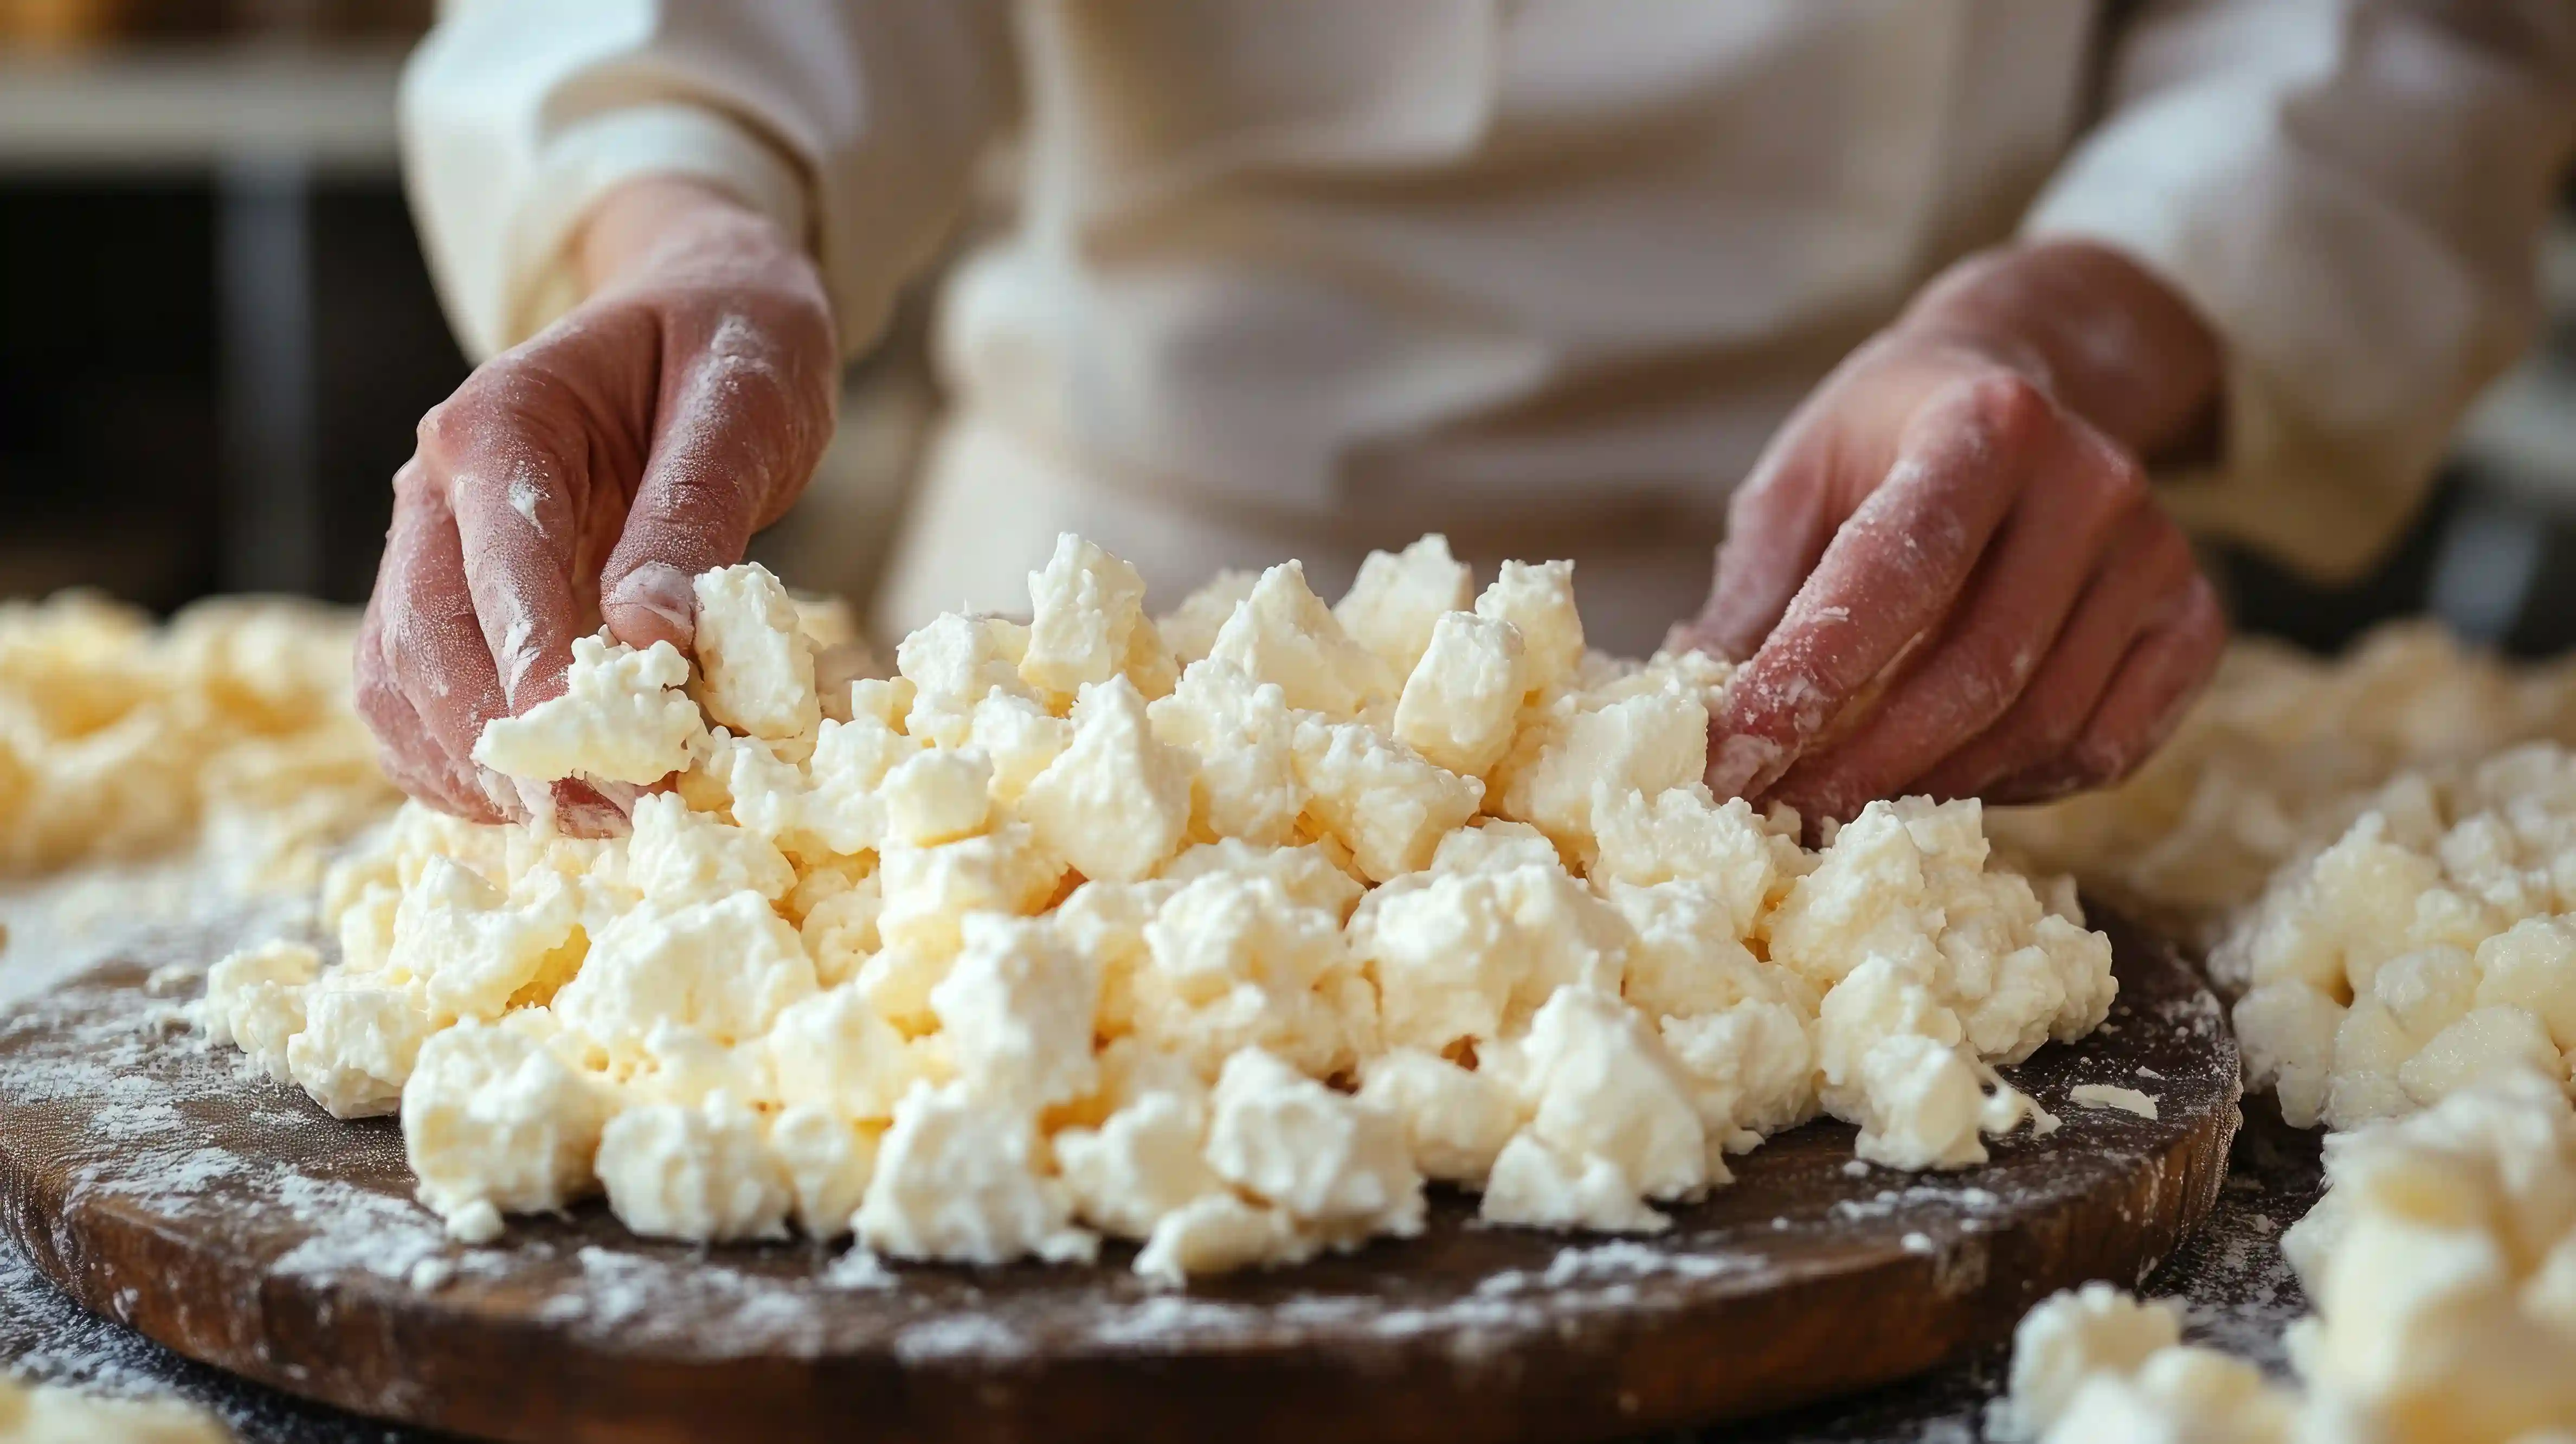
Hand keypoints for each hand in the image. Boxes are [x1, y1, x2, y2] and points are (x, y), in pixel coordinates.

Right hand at [356, 178, 836, 824]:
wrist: (703, 311)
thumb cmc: (731, 345)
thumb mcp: (744, 400)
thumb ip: (693, 512)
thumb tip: (650, 637)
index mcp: (497, 423)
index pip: (495, 566)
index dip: (539, 672)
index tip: (604, 757)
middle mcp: (437, 492)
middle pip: (425, 645)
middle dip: (514, 745)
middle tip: (621, 813)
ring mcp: (433, 553)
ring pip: (404, 691)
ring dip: (486, 773)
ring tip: (603, 822)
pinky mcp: (459, 608)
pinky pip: (423, 709)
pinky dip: (475, 770)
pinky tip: (558, 805)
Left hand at [1680, 241, 2227, 825]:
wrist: (2023, 387)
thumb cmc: (1887, 442)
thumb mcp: (1799, 483)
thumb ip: (1753, 597)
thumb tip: (1688, 720)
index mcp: (1985, 424)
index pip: (1893, 574)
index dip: (1808, 678)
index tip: (1730, 756)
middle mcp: (2090, 482)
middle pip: (1973, 671)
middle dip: (1858, 763)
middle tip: (1770, 811)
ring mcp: (2156, 555)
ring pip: (2037, 725)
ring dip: (1925, 787)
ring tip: (1835, 804)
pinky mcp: (2193, 622)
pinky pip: (2100, 748)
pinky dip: (2012, 787)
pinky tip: (1942, 778)